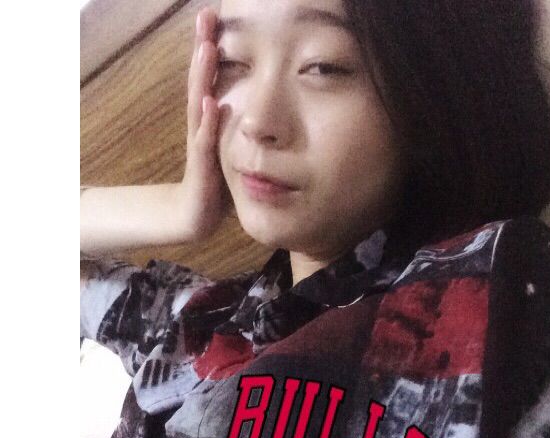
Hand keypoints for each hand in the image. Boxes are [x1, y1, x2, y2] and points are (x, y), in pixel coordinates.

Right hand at [177, 7, 226, 238]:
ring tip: (207, 47)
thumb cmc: (215, 181)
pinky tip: (211, 103)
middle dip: (203, 48)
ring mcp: (199, 144)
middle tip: (206, 15)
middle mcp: (202, 125)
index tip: (218, 16)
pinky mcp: (201, 168)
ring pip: (199, 104)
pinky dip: (208, 123)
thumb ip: (242, 127)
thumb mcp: (232, 148)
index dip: (214, 48)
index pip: (213, 78)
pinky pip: (204, 142)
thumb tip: (264, 107)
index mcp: (211, 120)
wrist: (193, 214)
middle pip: (202, 81)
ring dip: (203, 77)